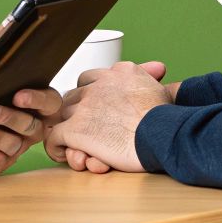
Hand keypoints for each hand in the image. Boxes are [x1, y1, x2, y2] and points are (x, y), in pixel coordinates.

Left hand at [42, 61, 170, 172]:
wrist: (162, 134)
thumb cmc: (166, 118)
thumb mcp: (160, 88)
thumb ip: (150, 77)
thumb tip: (158, 67)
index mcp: (118, 73)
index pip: (90, 79)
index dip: (90, 95)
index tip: (96, 110)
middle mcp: (98, 86)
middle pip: (73, 97)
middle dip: (77, 114)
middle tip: (85, 131)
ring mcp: (84, 107)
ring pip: (63, 117)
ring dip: (70, 132)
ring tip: (80, 147)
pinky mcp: (75, 129)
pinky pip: (54, 138)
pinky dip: (57, 148)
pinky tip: (67, 155)